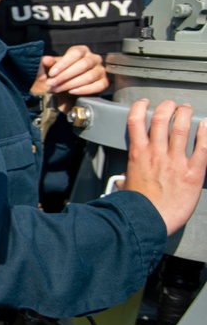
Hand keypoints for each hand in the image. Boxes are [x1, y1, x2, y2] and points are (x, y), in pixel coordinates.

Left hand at [32, 45, 108, 112]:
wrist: (67, 88)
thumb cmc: (60, 74)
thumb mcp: (52, 67)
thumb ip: (48, 63)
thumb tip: (45, 59)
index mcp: (82, 50)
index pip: (75, 53)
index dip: (63, 64)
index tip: (51, 74)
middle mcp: (94, 58)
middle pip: (83, 65)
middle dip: (65, 76)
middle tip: (52, 84)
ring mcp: (101, 70)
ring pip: (90, 76)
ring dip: (72, 84)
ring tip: (58, 89)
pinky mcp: (104, 82)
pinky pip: (98, 86)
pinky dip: (84, 89)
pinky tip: (72, 92)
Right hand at [122, 99, 206, 234]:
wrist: (148, 221)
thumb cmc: (137, 206)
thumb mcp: (127, 184)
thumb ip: (128, 176)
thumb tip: (124, 179)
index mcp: (138, 154)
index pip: (136, 121)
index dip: (140, 107)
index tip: (144, 103)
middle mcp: (156, 153)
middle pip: (160, 118)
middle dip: (167, 106)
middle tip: (171, 105)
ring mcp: (175, 162)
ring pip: (181, 128)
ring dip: (185, 114)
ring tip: (187, 109)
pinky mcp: (193, 173)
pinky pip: (202, 148)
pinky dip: (206, 133)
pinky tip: (206, 125)